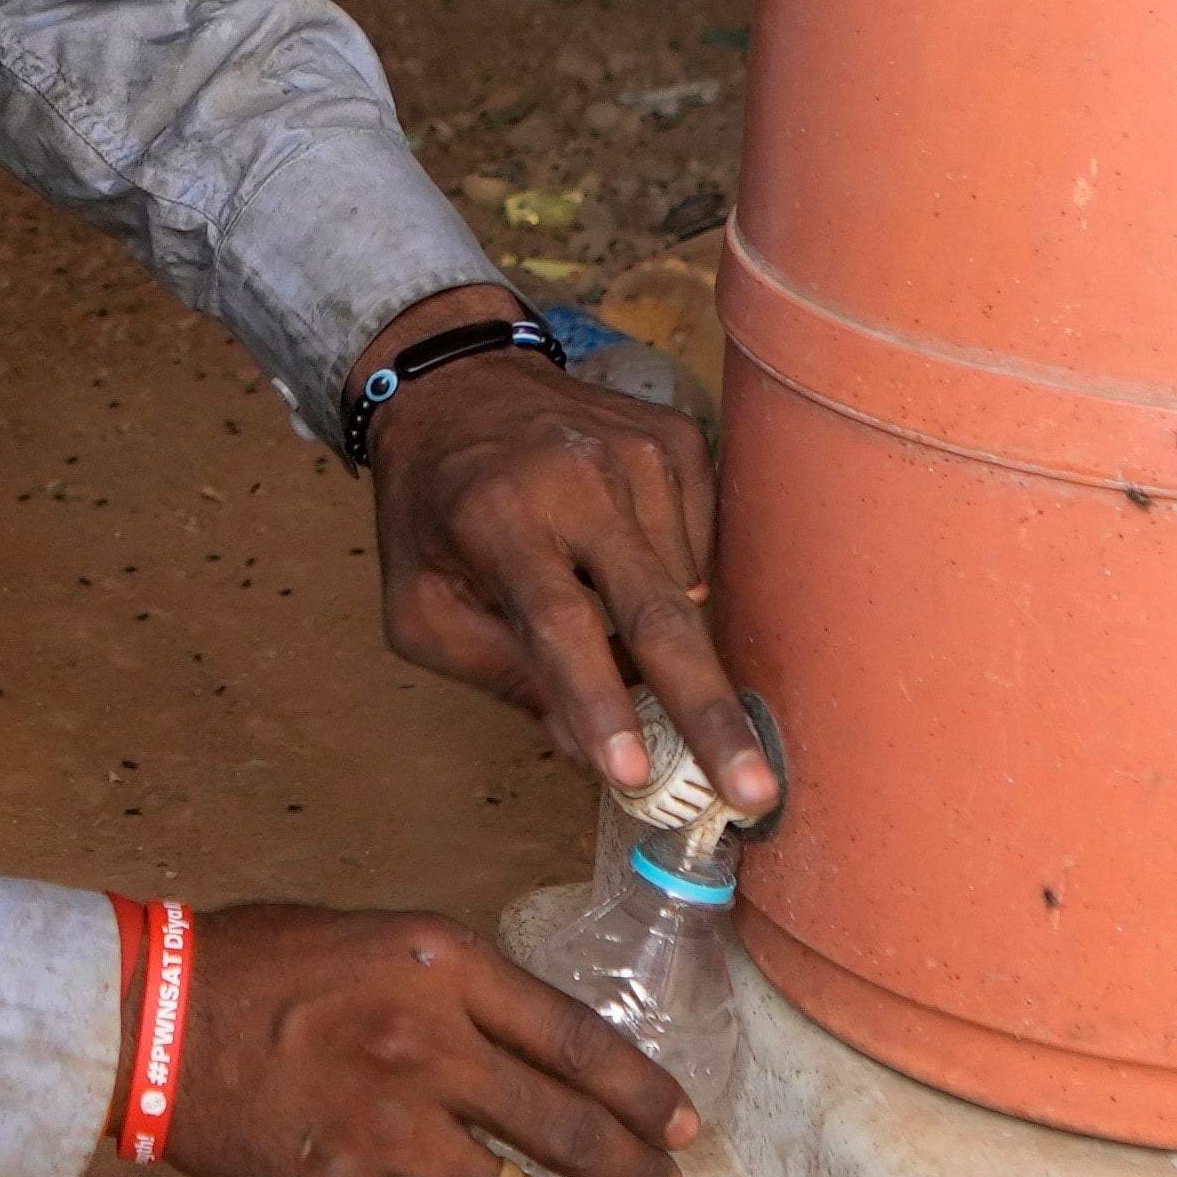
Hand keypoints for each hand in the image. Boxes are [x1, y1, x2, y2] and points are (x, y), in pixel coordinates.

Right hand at [157, 901, 702, 1176]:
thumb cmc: (262, 968)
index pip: (585, 1042)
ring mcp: (388, 1131)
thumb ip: (466, 988)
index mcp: (448, 968)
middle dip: (636, 1176)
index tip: (683, 1125)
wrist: (153, 1018)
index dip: (649, 1095)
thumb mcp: (385, 938)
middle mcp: (430, 1048)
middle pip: (572, 1132)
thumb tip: (547, 1049)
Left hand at [363, 310, 776, 820]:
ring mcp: (638, 453)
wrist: (457, 386)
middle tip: (755, 790)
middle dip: (707, 710)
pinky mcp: (679, 441)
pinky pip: (701, 548)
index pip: (557, 623)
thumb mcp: (421, 606)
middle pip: (656, 611)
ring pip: (685, 590)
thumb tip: (584, 753)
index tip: (632, 773)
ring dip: (663, 639)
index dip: (596, 701)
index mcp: (495, 516)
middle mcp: (576, 476)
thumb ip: (499, 676)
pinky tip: (620, 558)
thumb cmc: (432, 512)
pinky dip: (672, 582)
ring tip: (607, 609)